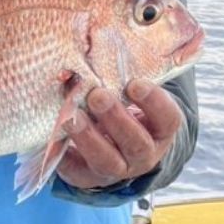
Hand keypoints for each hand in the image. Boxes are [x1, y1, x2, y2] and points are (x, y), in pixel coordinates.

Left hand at [56, 79, 182, 190]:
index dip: (154, 103)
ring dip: (89, 137)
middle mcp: (143, 155)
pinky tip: (55, 138)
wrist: (110, 149)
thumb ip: (125, 77)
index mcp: (159, 132)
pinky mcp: (87, 177)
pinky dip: (64, 156)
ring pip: (107, 160)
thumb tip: (114, 46)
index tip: (134, 83)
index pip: (167, 119)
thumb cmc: (124, 111)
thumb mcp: (132, 96)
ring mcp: (116, 170)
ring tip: (73, 116)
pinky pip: (76, 171)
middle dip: (116, 119)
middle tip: (97, 95)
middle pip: (135, 143)